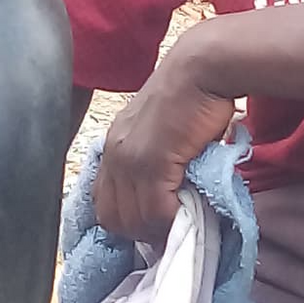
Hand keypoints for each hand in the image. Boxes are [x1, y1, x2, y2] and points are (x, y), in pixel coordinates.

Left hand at [94, 36, 234, 242]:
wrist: (201, 70)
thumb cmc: (190, 96)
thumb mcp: (158, 130)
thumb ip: (153, 159)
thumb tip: (166, 193)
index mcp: (112, 145)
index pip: (102, 202)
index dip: (126, 221)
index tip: (152, 225)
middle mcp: (113, 153)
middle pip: (112, 217)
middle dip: (140, 232)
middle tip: (167, 231)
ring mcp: (130, 158)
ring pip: (133, 218)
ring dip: (157, 229)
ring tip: (180, 222)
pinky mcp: (153, 160)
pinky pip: (156, 209)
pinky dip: (171, 219)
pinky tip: (188, 212)